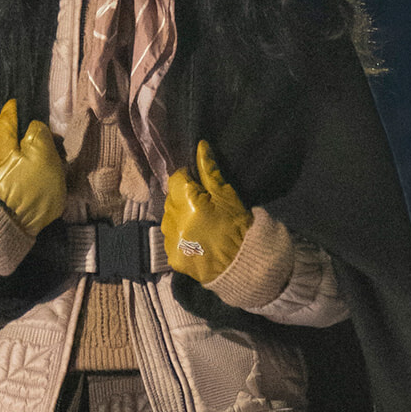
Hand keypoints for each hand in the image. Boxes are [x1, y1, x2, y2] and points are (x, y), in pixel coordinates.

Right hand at [0, 97, 66, 236]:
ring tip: (23, 175)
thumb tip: (13, 105)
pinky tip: (30, 189)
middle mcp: (58, 166)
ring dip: (41, 166)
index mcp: (43, 150)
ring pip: (53, 166)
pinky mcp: (58, 203)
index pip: (40, 129)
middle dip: (36, 149)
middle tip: (18, 160)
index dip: (26, 133)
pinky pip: (53, 185)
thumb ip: (7, 127)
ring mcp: (60, 186)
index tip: (16, 142)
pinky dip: (44, 184)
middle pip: (49, 147)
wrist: (2, 222)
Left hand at [161, 140, 251, 283]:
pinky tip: (196, 241)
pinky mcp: (172, 258)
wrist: (241, 266)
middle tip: (204, 208)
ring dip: (179, 218)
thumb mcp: (227, 196)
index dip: (188, 179)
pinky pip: (170, 240)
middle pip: (171, 199)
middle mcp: (173, 220)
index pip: (176, 178)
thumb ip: (209, 171)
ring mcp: (170, 241)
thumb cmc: (237, 227)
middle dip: (183, 199)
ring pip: (169, 219)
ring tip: (200, 226)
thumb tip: (200, 145)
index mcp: (186, 201)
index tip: (201, 187)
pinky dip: (180, 238)